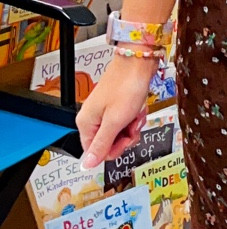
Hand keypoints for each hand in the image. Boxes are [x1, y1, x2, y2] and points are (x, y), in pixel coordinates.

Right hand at [77, 53, 158, 168]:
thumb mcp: (114, 122)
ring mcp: (105, 112)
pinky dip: (135, 117)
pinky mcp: (116, 106)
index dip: (114, 149)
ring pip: (121, 133)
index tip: (125, 139)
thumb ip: (101, 145)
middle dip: (126, 136)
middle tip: (132, 124)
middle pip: (110, 143)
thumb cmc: (125, 87)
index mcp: (86, 123)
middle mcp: (92, 118)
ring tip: (135, 113)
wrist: (138, 63)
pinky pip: (126, 121)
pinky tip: (138, 108)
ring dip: (132, 125)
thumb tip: (86, 164)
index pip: (95, 152)